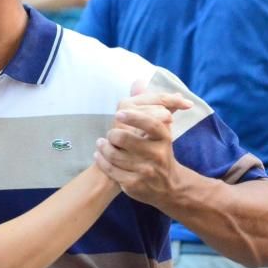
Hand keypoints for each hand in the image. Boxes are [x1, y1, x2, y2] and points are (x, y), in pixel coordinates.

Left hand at [93, 86, 193, 206]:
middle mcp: (157, 155)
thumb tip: (138, 81)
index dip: (135, 118)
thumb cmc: (160, 150)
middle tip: (110, 135)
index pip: (151, 124)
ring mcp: (145, 171)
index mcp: (164, 137)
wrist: (168, 186)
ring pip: (114, 155)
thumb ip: (149, 104)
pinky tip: (99, 155)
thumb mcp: (160, 128)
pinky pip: (110, 170)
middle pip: (125, 139)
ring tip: (101, 144)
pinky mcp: (134, 185)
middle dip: (113, 135)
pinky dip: (102, 161)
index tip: (119, 113)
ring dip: (103, 147)